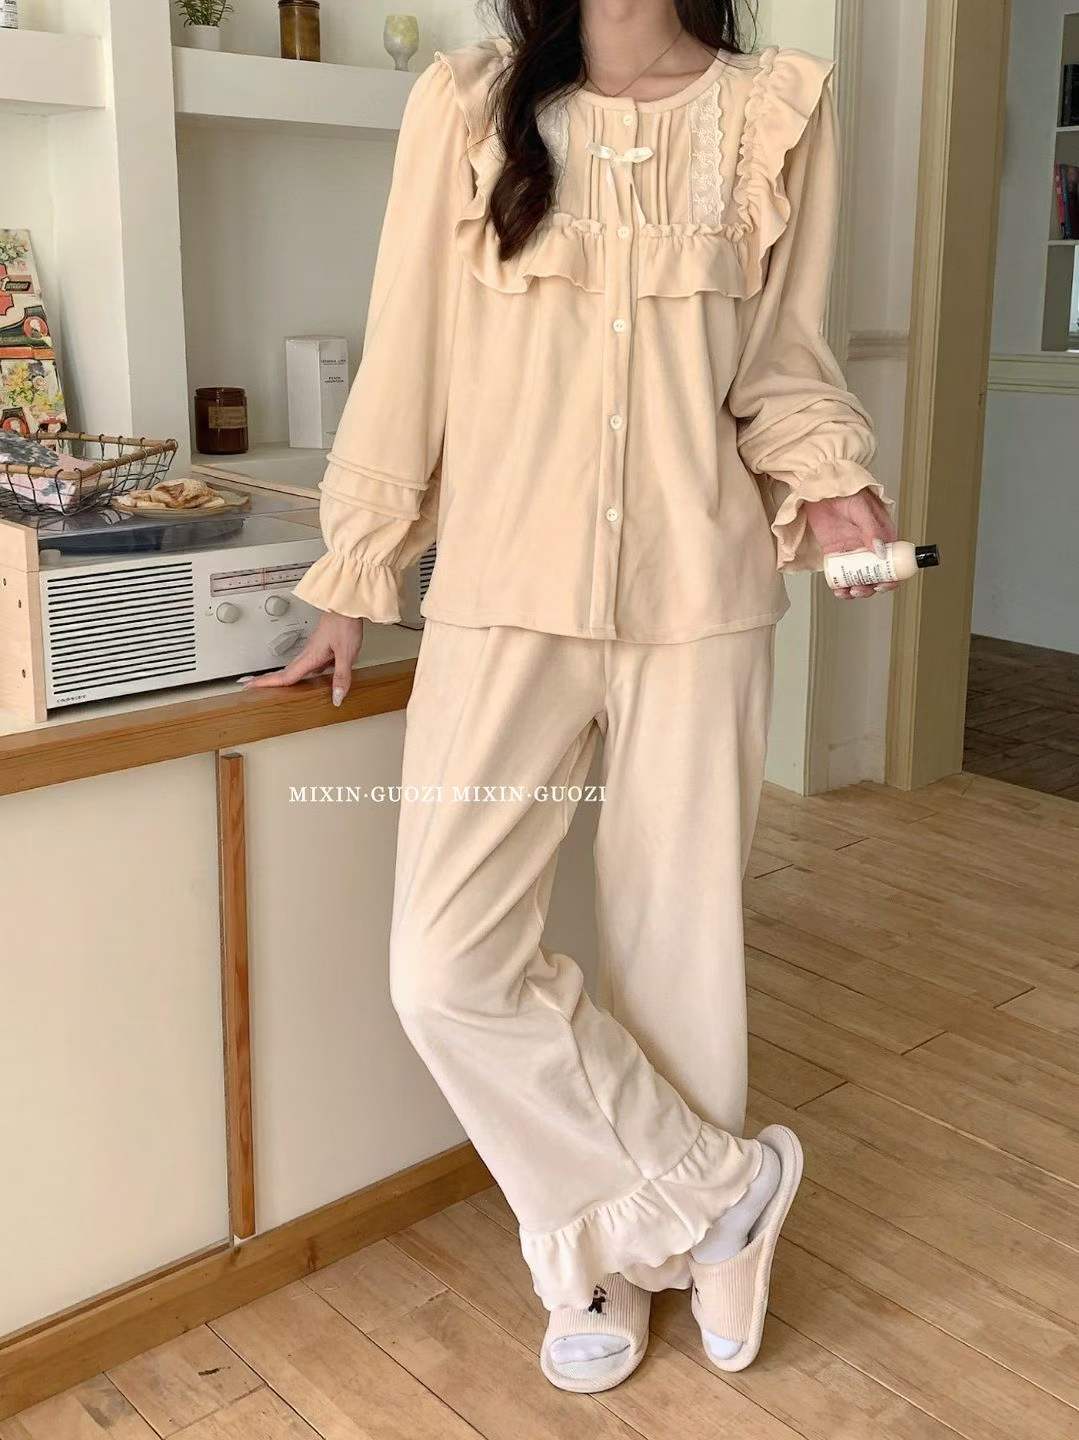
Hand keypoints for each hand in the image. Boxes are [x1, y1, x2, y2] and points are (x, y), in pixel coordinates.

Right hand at [244, 611, 363, 705]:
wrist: (346, 604)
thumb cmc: (345, 623)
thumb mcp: (346, 654)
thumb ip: (340, 676)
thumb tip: (336, 698)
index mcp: (310, 657)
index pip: (284, 676)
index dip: (265, 683)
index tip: (248, 686)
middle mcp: (308, 653)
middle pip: (284, 671)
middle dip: (266, 680)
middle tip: (251, 685)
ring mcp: (314, 648)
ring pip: (294, 666)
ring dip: (282, 676)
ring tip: (274, 684)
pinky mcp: (321, 645)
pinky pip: (306, 662)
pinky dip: (300, 671)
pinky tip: (309, 675)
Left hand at [805, 487, 899, 598]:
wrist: (819, 492)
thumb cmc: (844, 493)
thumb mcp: (861, 509)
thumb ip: (871, 529)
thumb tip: (881, 551)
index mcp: (884, 536)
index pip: (894, 561)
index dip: (892, 576)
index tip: (883, 584)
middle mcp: (870, 547)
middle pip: (877, 575)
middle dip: (871, 587)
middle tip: (861, 589)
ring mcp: (854, 553)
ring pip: (860, 578)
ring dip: (857, 590)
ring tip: (849, 592)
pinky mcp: (837, 556)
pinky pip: (842, 575)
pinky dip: (841, 586)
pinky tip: (839, 590)